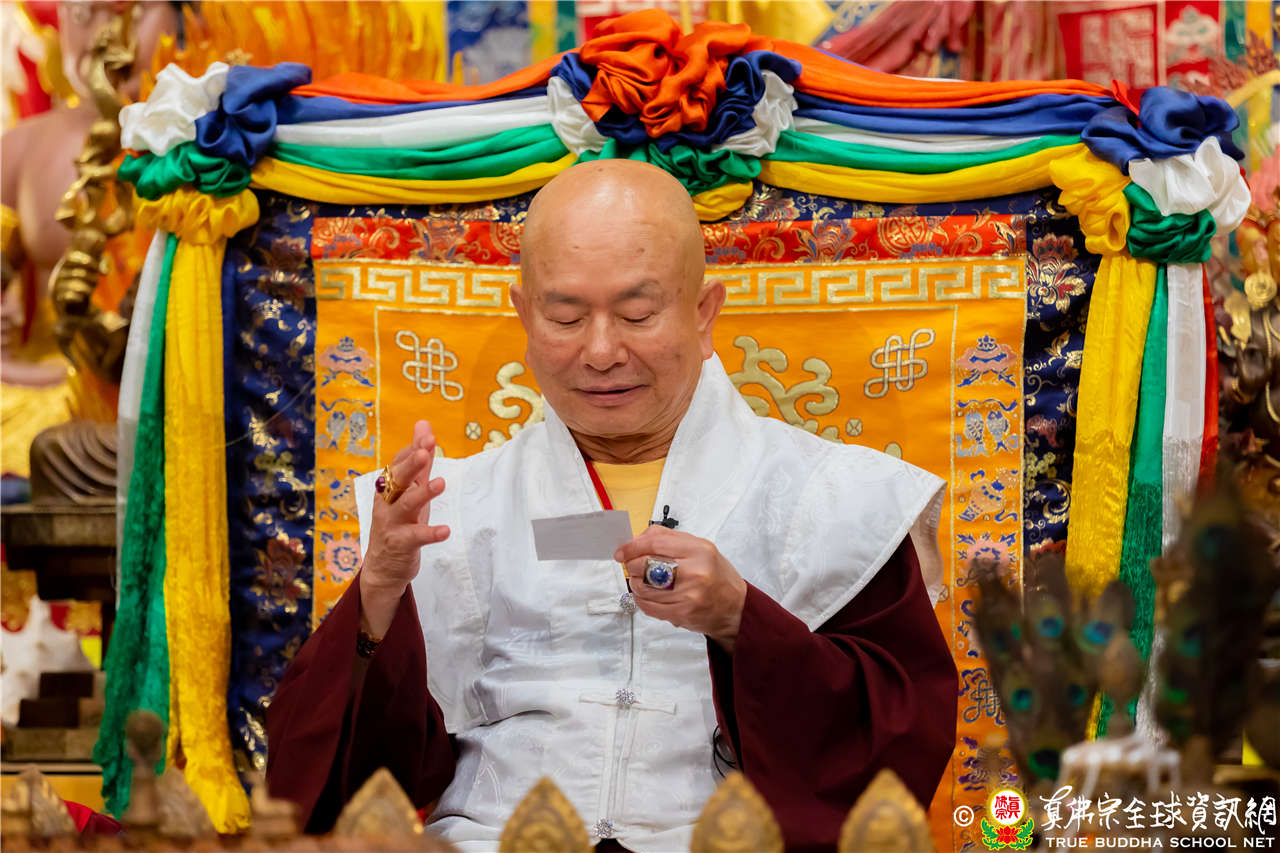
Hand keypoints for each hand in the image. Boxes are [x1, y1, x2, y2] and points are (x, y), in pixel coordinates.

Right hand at [359, 420, 449, 636]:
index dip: (412, 450)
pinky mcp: (401, 544)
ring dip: (423, 494)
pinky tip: (445, 530)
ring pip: (405, 505)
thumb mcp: (411, 490)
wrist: (383, 567)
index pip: (398, 464)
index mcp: (389, 488)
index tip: (427, 435)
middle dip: (410, 465)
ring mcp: (392, 524)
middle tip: (424, 452)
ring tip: (441, 483)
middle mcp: (387, 503)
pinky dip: (431, 533)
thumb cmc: (400, 522)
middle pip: (397, 480)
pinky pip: (416, 537)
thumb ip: (419, 461)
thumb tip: (423, 425)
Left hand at [614, 527, 747, 652]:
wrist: (735, 607)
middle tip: (632, 565)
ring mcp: (687, 595)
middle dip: (631, 564)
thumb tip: (636, 540)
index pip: (654, 543)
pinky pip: (648, 606)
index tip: (621, 551)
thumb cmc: (716, 575)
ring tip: (642, 580)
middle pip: (644, 565)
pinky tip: (647, 595)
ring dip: (635, 583)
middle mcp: (694, 572)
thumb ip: (668, 538)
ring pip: (642, 587)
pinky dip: (641, 599)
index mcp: (699, 550)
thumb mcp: (700, 547)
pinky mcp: (680, 614)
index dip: (632, 547)